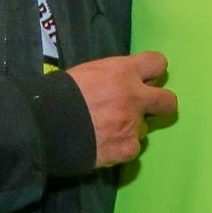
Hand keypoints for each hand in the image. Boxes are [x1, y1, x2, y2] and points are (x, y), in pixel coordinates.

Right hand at [67, 52, 177, 166]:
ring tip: (106, 129)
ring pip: (144, 128)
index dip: (152, 72)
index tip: (145, 78)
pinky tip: (104, 145)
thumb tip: (122, 84)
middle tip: (146, 108)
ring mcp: (133, 126)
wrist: (43, 125)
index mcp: (123, 72)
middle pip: (168, 101)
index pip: (158, 63)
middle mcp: (135, 98)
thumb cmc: (59, 93)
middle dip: (160, 104)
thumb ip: (112, 77)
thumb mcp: (87, 72)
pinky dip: (121, 147)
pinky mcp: (127, 149)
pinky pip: (133, 148)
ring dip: (130, 128)